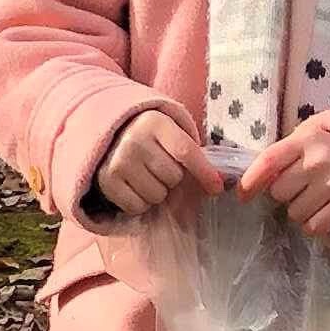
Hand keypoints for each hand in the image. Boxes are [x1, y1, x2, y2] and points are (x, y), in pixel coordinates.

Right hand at [93, 108, 223, 218]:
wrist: (107, 135)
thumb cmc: (150, 138)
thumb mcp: (170, 132)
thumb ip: (193, 151)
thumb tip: (222, 181)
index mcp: (155, 123)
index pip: (186, 151)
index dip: (204, 172)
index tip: (217, 188)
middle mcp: (134, 140)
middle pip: (173, 177)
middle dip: (173, 178)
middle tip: (160, 168)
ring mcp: (118, 161)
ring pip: (157, 195)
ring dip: (157, 192)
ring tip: (146, 177)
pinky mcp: (107, 181)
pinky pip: (137, 206)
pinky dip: (140, 203)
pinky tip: (134, 186)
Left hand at [241, 123, 329, 237]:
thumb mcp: (309, 137)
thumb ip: (283, 153)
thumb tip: (249, 182)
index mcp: (306, 139)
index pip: (269, 161)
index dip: (251, 181)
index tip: (243, 196)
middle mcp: (318, 160)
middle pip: (279, 193)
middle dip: (285, 195)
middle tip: (301, 189)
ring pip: (294, 213)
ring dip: (301, 211)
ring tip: (317, 199)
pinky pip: (313, 227)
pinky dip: (315, 224)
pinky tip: (326, 212)